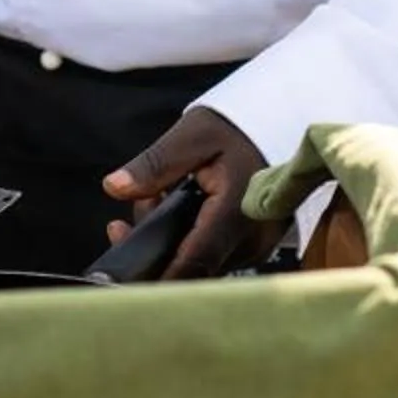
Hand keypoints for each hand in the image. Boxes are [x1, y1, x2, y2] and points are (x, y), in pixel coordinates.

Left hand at [103, 106, 284, 278]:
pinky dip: (188, 240)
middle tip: (126, 219)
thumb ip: (155, 164)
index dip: (154, 275)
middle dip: (153, 248)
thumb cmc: (239, 127)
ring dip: (169, 242)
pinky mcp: (256, 248)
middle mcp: (251, 241)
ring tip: (153, 201)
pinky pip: (213, 256)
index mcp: (235, 214)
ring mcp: (257, 248)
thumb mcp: (194, 133)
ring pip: (200, 264)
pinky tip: (174, 211)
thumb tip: (114, 187)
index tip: (120, 267)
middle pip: (191, 269)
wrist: (284, 123)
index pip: (191, 265)